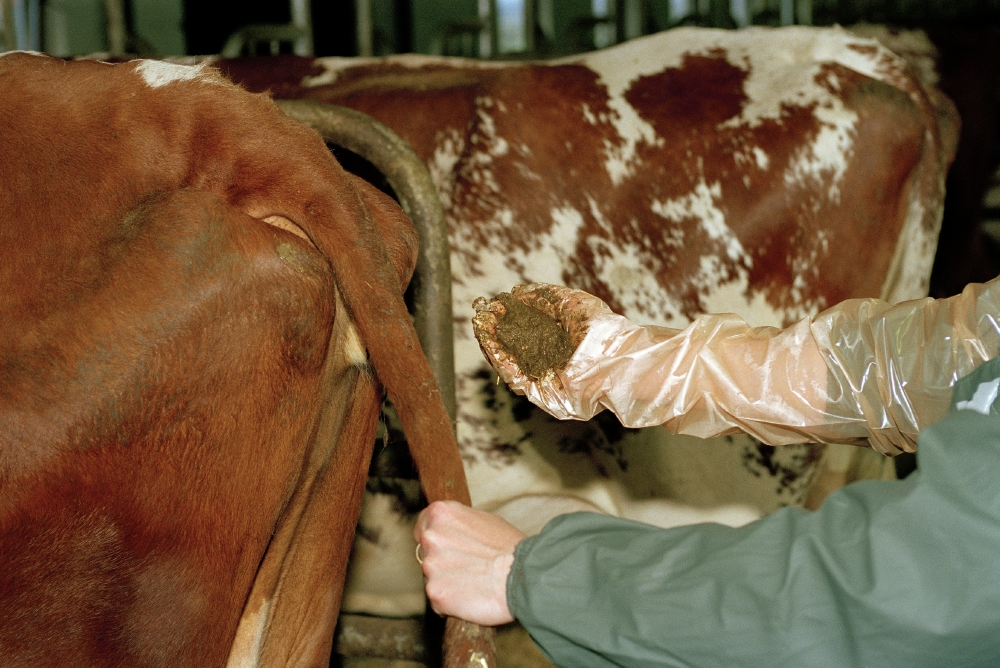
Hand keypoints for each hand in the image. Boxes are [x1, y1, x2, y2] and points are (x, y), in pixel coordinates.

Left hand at [414, 500, 525, 625]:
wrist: (523, 576)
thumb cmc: (510, 548)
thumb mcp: (485, 520)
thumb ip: (459, 523)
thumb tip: (453, 529)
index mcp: (440, 514)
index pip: (422, 525)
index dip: (435, 538)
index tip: (446, 547)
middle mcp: (430, 537)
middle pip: (425, 552)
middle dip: (441, 561)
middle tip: (467, 567)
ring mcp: (430, 566)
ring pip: (432, 577)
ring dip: (447, 582)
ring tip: (473, 582)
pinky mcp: (434, 593)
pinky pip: (437, 600)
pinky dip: (450, 602)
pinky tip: (470, 596)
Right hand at [472, 283, 612, 396]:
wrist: (617, 359)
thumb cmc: (602, 330)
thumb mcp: (571, 303)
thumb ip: (544, 296)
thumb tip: (517, 292)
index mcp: (556, 340)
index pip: (524, 329)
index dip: (506, 317)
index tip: (493, 304)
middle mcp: (547, 359)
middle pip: (513, 345)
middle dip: (495, 330)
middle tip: (481, 315)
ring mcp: (543, 377)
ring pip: (510, 361)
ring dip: (492, 343)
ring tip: (481, 326)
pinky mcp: (541, 394)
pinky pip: (514, 378)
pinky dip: (500, 360)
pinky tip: (489, 342)